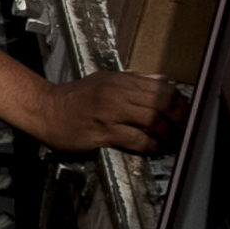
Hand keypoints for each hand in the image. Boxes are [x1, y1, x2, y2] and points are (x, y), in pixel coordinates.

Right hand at [34, 70, 184, 154]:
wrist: (44, 109)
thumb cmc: (74, 97)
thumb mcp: (104, 80)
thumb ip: (134, 80)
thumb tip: (162, 80)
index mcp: (121, 80)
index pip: (162, 88)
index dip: (179, 102)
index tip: (185, 112)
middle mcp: (117, 93)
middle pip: (161, 104)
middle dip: (178, 119)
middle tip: (184, 130)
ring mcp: (110, 112)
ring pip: (152, 120)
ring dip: (167, 133)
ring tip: (171, 141)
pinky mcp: (102, 132)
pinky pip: (135, 139)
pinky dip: (150, 145)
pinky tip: (154, 148)